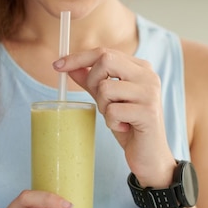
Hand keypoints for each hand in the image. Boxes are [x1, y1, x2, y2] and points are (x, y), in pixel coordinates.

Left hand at [53, 47, 175, 186]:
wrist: (149, 155)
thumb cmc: (128, 125)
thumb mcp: (107, 100)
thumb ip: (91, 82)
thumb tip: (69, 66)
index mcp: (140, 68)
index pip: (104, 52)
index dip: (78, 58)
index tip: (57, 65)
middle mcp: (148, 76)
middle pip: (106, 61)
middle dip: (92, 82)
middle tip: (100, 102)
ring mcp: (150, 93)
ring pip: (106, 88)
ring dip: (103, 107)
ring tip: (117, 118)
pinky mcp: (148, 112)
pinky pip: (113, 111)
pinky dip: (111, 122)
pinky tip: (124, 128)